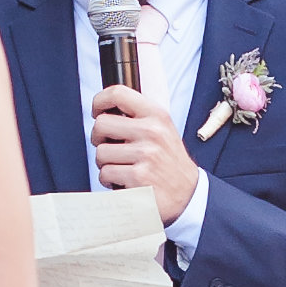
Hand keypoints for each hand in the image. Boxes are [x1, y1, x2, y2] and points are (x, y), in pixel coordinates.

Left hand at [90, 84, 198, 224]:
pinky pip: (105, 174)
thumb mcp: (162, 129)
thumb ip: (137, 117)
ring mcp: (146, 155)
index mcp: (156, 115)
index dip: (99, 102)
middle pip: (101, 125)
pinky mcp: (138, 177)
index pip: (118, 93)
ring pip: (100, 153)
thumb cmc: (168, 162)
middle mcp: (152, 131)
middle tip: (110, 147)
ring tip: (122, 167)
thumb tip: (104, 110)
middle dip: (99, 139)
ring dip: (105, 164)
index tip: (97, 112)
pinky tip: (124, 181)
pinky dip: (109, 181)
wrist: (188, 193)